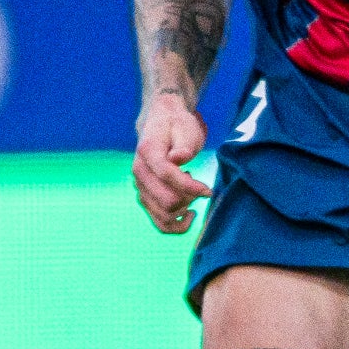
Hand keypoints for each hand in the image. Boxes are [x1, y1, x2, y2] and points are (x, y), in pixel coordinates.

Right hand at [133, 93, 210, 234]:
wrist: (162, 123)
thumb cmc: (178, 125)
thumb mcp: (186, 129)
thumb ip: (184, 145)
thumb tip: (178, 158)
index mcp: (147, 152)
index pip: (167, 175)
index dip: (191, 186)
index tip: (209, 190)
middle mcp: (139, 172)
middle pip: (166, 200)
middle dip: (189, 198)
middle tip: (200, 188)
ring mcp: (140, 187)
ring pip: (163, 215)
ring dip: (184, 210)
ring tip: (193, 194)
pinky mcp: (145, 198)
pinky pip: (158, 222)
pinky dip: (176, 224)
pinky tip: (189, 212)